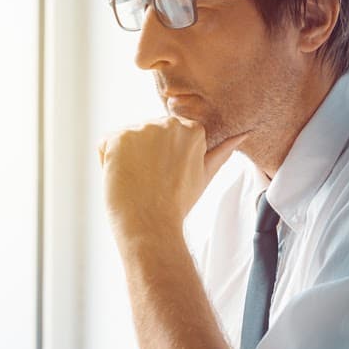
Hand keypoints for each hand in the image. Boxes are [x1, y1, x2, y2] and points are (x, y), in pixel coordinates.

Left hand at [98, 117, 247, 239]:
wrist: (152, 225)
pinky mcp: (117, 138)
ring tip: (138, 180)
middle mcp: (167, 122)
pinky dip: (107, 162)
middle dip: (142, 155)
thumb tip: (243, 134)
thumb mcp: (204, 175)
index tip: (165, 176)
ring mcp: (141, 128)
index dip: (160, 158)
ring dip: (125, 158)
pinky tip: (122, 177)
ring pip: (124, 140)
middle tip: (152, 181)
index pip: (164, 135)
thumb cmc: (177, 204)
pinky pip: (105, 146)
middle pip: (144, 134)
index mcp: (191, 128)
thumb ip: (221, 152)